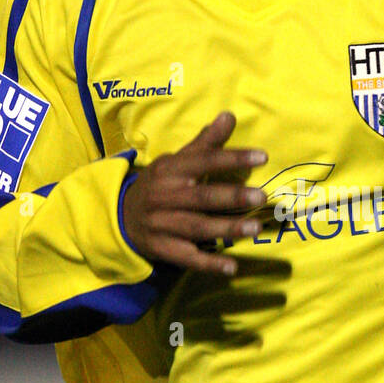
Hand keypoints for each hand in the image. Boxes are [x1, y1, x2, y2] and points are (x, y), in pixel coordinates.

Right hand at [122, 111, 267, 274]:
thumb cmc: (159, 185)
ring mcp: (162, 225)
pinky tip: (232, 267)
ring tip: (255, 228)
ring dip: (226, 229)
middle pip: (200, 197)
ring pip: (197, 227)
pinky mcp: (162, 249)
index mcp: (170, 171)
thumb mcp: (176, 161)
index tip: (262, 156)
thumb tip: (229, 115)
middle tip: (260, 196)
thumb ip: (205, 143)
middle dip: (231, 197)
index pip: (203, 161)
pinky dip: (209, 264)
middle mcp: (165, 196)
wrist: (121, 217)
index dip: (231, 158)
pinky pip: (188, 258)